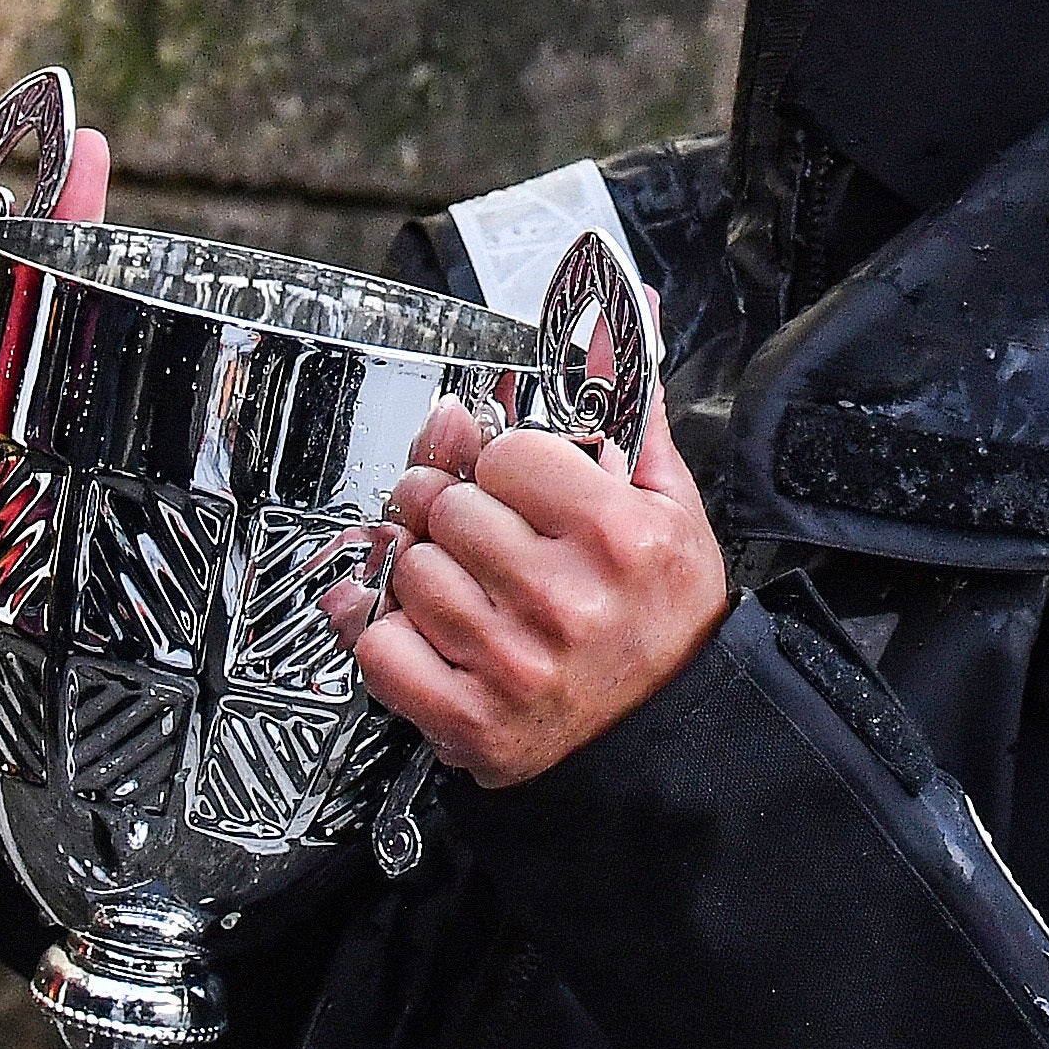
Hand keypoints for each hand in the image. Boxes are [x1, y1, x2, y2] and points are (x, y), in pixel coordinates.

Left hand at [337, 399, 727, 787]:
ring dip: (428, 572)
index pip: (502, 452)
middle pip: (446, 506)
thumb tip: (628, 316)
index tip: (522, 489)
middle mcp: (562, 600)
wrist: (669, 731)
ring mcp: (511, 663)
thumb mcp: (669, 509)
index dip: (505, 466)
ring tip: (474, 588)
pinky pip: (380, 645)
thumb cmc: (664, 619)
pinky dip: (392, 634)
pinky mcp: (469, 719)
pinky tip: (437, 632)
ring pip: (410, 568)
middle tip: (488, 536)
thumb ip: (631, 414)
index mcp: (616, 537)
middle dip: (458, 511)